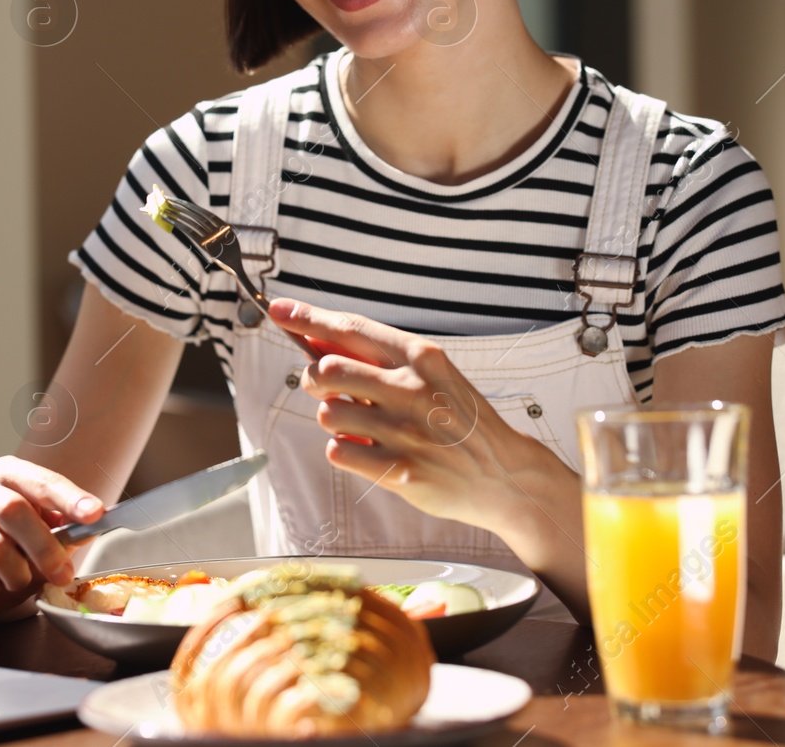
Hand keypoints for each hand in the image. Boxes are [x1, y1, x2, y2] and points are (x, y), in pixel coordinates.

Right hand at [0, 455, 104, 626]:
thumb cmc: (14, 553)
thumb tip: (95, 523)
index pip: (39, 481)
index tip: (94, 514)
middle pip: (13, 510)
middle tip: (62, 574)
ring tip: (20, 582)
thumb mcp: (46, 539)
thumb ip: (68, 530)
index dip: (68, 497)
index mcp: (5, 473)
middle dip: (44, 547)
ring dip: (15, 572)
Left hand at [267, 297, 563, 534]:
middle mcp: (412, 389)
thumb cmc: (460, 419)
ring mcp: (406, 431)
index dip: (308, 318)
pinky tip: (369, 449)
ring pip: (327, 414)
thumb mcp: (432, 375)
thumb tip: (318, 340)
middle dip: (316, 380)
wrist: (503, 473)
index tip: (280, 311)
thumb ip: (380, 359)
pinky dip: (344, 451)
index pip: (351, 328)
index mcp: (421, 357)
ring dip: (334, 420)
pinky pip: (338, 452)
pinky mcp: (400, 470)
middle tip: (329, 390)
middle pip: (327, 370)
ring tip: (361, 426)